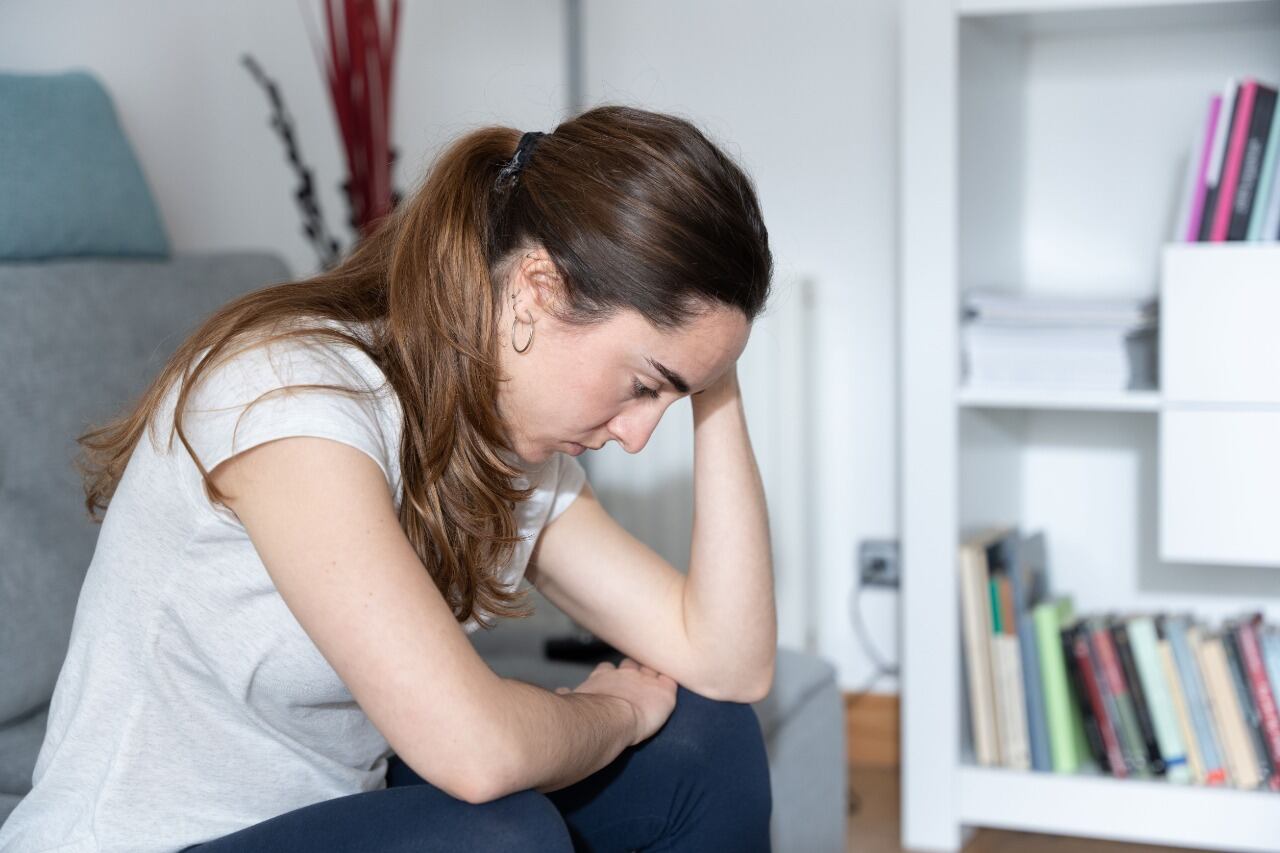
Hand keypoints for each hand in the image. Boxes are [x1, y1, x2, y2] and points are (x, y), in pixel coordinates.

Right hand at [554, 657, 677, 746]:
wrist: (610, 719)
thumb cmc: (587, 715)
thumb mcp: (573, 701)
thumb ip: (568, 695)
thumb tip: (560, 690)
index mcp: (603, 678)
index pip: (606, 669)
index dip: (610, 673)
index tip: (612, 677)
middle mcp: (624, 675)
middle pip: (630, 664)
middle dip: (632, 669)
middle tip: (636, 677)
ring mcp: (646, 681)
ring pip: (652, 669)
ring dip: (653, 673)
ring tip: (657, 678)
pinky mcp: (665, 692)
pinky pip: (672, 680)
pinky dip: (672, 681)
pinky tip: (674, 684)